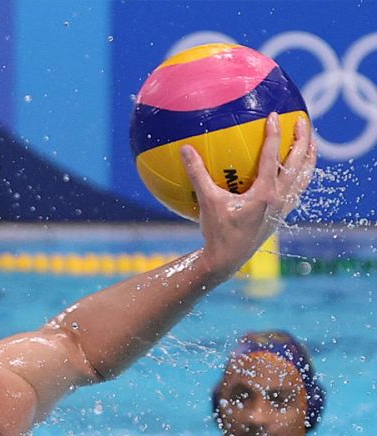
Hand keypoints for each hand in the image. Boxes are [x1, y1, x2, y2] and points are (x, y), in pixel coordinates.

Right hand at [183, 113, 316, 273]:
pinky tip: (296, 171)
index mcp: (264, 193)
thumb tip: (185, 149)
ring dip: (309, 157)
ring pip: (304, 177)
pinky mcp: (281, 214)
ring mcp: (283, 207)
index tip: (273, 116)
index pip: (273, 157)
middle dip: (303, 140)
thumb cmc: (217, 232)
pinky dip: (300, 176)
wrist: (228, 260)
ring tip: (310, 142)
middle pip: (299, 163)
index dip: (274, 135)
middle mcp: (279, 198)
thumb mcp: (206, 201)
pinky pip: (297, 190)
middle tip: (302, 120)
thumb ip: (197, 174)